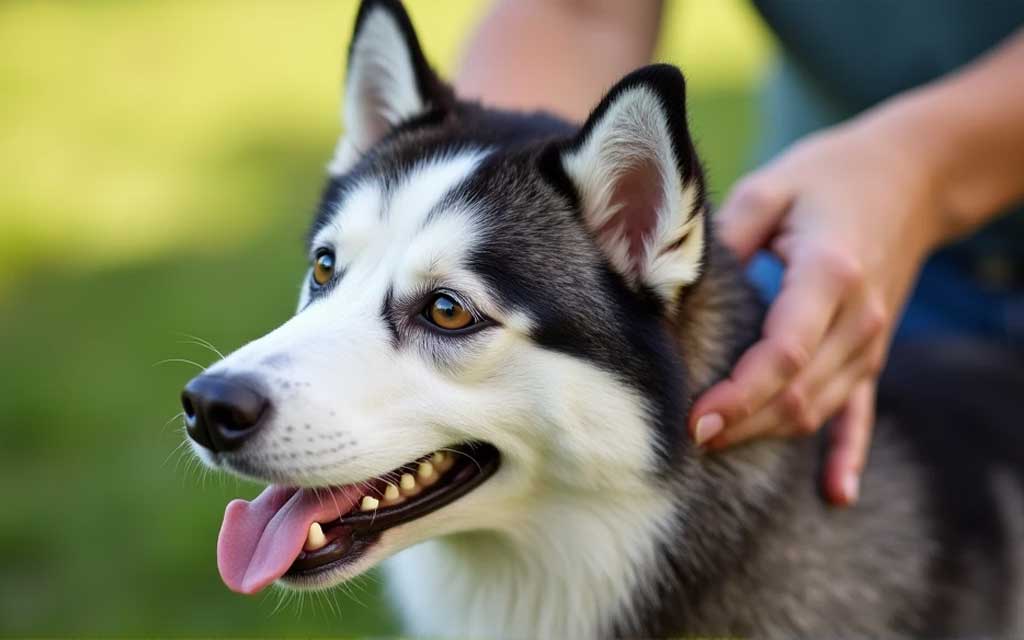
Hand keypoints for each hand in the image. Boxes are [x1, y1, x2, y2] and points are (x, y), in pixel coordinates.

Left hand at [688, 118, 947, 505]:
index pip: (783, 353)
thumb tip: (670, 285)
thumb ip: (724, 236)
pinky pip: (860, 413)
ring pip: (818, 409)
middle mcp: (857, 318)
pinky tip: (836, 494)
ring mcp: (871, 341)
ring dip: (766, 433)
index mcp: (830, 274)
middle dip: (740, 423)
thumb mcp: (770, 188)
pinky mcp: (873, 352)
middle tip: (683, 439)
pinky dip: (847, 454)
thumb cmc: (826, 178)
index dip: (738, 394)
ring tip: (712, 448)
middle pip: (798, 393)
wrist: (908, 178)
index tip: (693, 419)